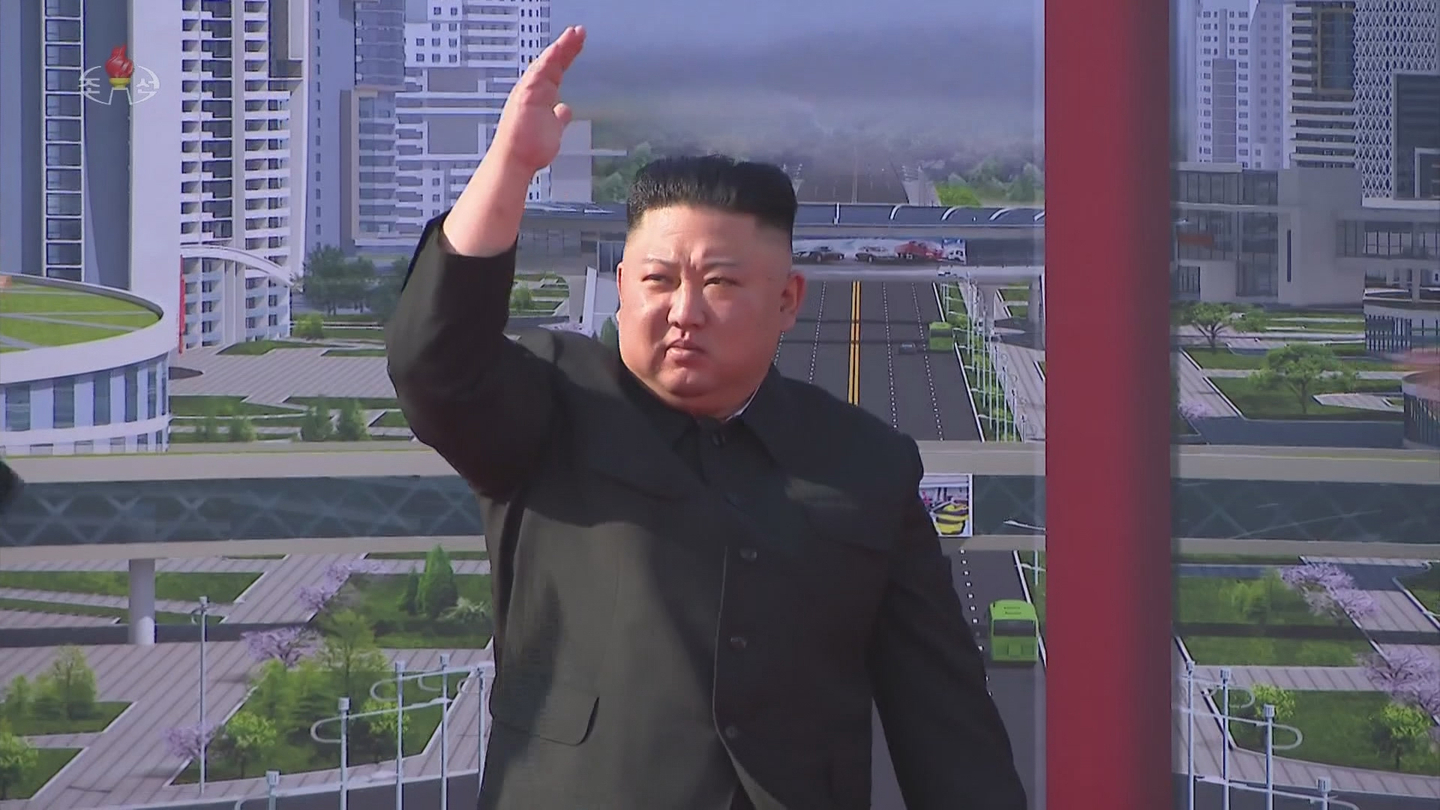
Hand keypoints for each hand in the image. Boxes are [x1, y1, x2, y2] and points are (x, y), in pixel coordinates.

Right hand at [490, 25, 585, 173]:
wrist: (515, 161)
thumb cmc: (527, 149)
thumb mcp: (553, 131)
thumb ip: (558, 118)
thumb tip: (564, 111)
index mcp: (540, 96)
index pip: (556, 71)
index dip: (566, 56)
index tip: (577, 44)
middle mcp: (534, 91)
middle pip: (553, 63)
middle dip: (566, 47)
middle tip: (579, 32)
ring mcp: (529, 92)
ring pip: (546, 63)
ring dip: (560, 47)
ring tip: (573, 34)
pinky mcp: (526, 96)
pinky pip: (537, 73)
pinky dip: (547, 60)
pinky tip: (557, 49)